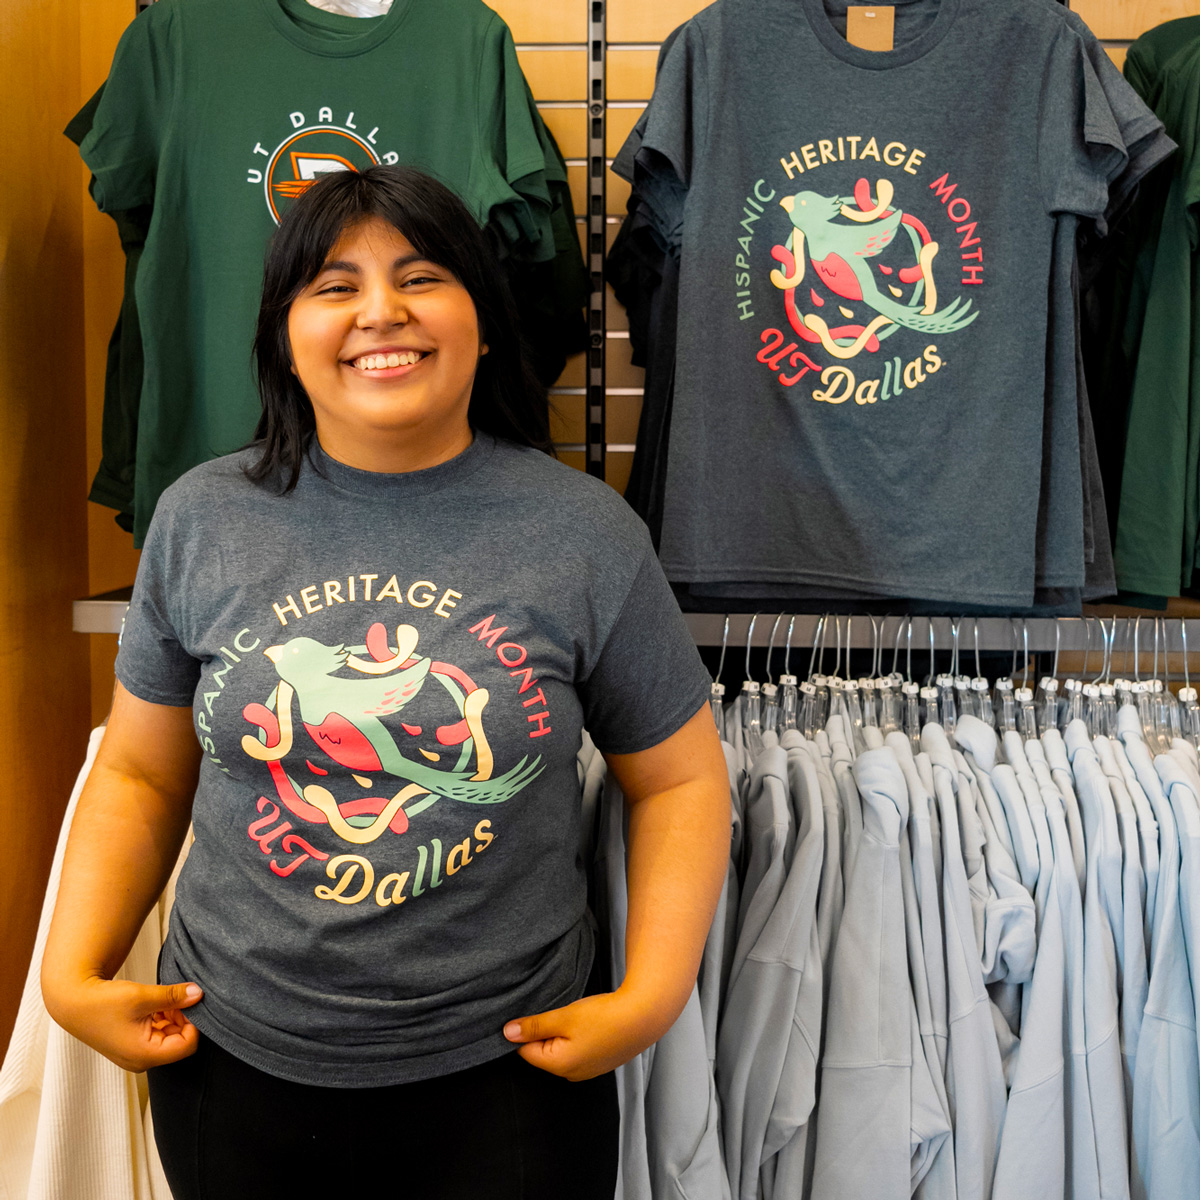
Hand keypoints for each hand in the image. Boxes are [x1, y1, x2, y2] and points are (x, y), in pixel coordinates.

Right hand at [42, 976, 203, 1072]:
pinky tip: (152, 1006)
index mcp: (145, 1055)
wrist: (72, 1003)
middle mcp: (141, 1060)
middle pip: (180, 1041)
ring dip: (171, 1017)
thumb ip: (173, 997)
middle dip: (182, 1018)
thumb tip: (199, 994)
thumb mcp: (142, 996)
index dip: (194, 1022)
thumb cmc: (102, 1002)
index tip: (189, 1002)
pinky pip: (157, 1035)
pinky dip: (160, 1019)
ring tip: (159, 1000)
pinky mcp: (131, 1046)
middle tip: (174, 997)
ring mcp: (136, 1055)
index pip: (188, 1045)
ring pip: (169, 1036)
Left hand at [503, 989, 664, 1080]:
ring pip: (561, 1049)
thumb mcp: (563, 1017)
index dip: (526, 1030)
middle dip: (545, 1031)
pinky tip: (589, 1022)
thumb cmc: (603, 1017)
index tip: (536, 1013)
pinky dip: (578, 1036)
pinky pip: (578, 1050)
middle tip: (558, 1012)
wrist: (644, 1017)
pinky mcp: (600, 1062)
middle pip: (543, 1052)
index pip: (526, 1051)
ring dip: (562, 1033)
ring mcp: (588, 1070)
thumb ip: (534, 1026)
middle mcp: (571, 1074)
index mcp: (558, 1065)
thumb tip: (507, 1033)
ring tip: (576, 1016)